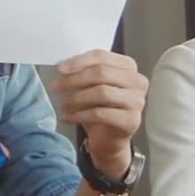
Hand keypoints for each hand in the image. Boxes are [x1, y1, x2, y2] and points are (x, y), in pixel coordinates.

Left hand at [55, 50, 148, 176]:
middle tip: (57, 87)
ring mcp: (137, 101)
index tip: (60, 69)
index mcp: (129, 66)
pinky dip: (80, 115)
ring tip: (63, 105)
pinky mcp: (131, 121)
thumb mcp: (92, 85)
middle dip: (75, 79)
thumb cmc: (101, 106)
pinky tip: (67, 117)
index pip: (102, 56)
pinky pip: (100, 114)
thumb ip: (83, 71)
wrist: (109, 138)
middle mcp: (137, 81)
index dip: (79, 62)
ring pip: (102, 93)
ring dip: (77, 98)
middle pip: (102, 73)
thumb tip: (63, 66)